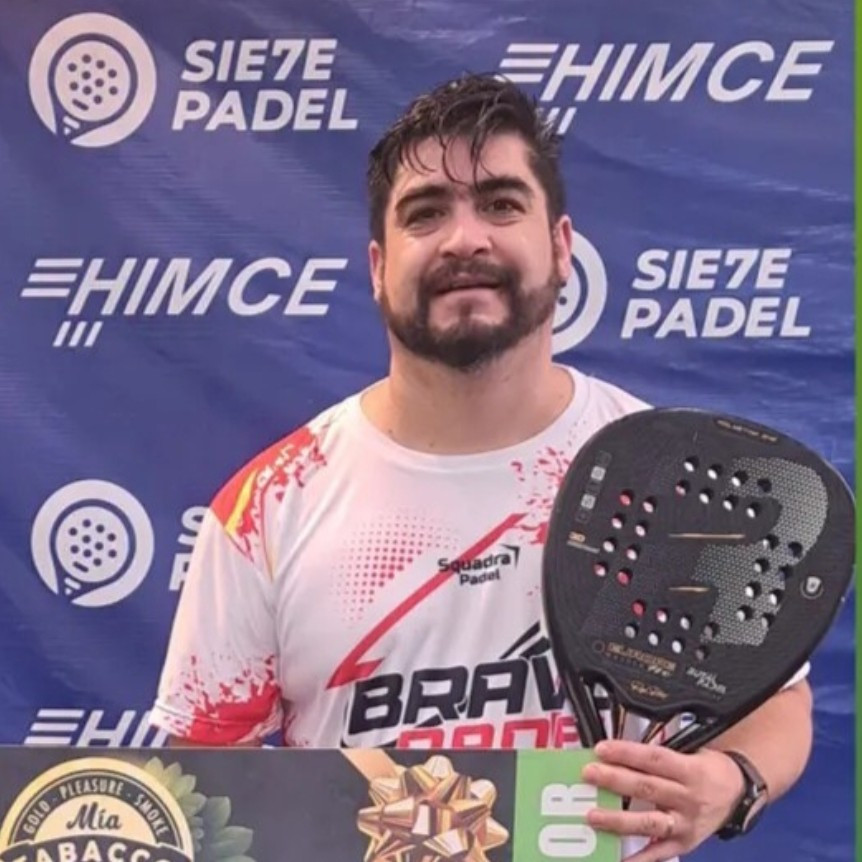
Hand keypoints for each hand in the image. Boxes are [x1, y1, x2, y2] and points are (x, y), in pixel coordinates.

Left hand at [581, 740, 744, 861]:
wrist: (736, 793)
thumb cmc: (704, 769)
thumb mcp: (687, 754)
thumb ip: (654, 758)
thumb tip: (614, 756)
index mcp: (689, 770)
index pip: (653, 759)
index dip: (627, 753)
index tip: (601, 749)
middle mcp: (688, 798)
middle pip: (648, 788)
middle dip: (615, 781)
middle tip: (588, 774)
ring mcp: (685, 824)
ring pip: (649, 822)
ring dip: (619, 820)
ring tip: (593, 816)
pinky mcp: (684, 845)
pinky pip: (659, 853)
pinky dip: (639, 859)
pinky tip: (618, 859)